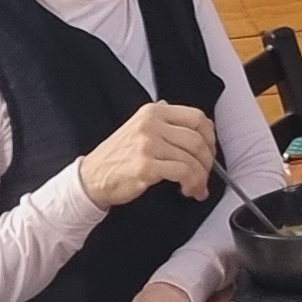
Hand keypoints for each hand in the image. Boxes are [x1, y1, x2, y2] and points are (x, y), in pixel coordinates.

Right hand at [77, 102, 219, 210]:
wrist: (91, 178)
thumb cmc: (116, 158)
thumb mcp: (138, 128)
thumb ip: (164, 122)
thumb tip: (196, 128)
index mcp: (153, 112)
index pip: (196, 117)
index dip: (210, 137)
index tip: (210, 151)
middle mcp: (151, 124)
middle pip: (197, 138)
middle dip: (208, 161)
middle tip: (206, 174)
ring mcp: (148, 143)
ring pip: (192, 157)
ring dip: (201, 176)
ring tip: (197, 187)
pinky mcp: (146, 165)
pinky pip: (182, 172)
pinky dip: (192, 183)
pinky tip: (187, 190)